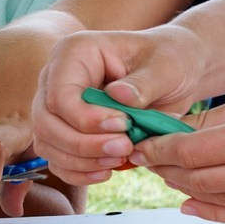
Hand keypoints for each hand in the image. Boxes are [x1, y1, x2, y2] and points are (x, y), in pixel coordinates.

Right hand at [32, 25, 213, 184]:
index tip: (124, 126)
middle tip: (124, 149)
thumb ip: (145, 82)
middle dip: (84, 145)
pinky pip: (58, 158)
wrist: (177, 69)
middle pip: (47, 123)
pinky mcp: (65, 128)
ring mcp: (57, 105)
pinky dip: (79, 171)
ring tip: (121, 159)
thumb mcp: (168, 66)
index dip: (87, 119)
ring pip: (48, 144)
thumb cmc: (172, 58)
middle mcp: (57, 77)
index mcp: (75, 52)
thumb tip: (118, 96)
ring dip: (82, 161)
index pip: (61, 95)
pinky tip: (107, 171)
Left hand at [134, 72, 224, 223]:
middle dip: (168, 169)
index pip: (193, 152)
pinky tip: (195, 201)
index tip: (143, 146)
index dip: (161, 150)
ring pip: (219, 201)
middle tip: (151, 160)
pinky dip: (217, 209)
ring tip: (173, 176)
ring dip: (188, 189)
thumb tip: (172, 134)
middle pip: (200, 179)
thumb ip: (218, 120)